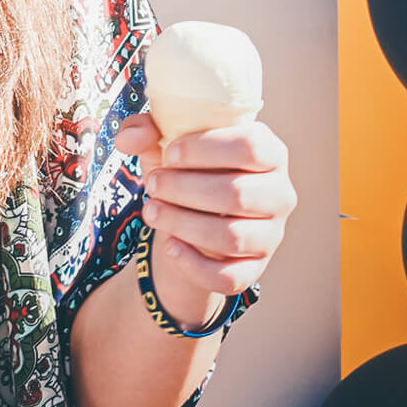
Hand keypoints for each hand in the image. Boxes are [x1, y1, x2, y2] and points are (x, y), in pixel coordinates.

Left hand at [116, 113, 296, 302]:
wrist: (192, 217)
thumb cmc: (187, 169)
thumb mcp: (165, 143)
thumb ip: (144, 130)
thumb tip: (128, 139)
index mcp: (268, 152)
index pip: (251, 146)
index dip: (205, 149)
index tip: (171, 153)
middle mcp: (279, 194)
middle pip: (237, 193)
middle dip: (183, 188)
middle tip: (152, 184)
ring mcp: (270, 235)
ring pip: (232, 237)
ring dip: (182, 224)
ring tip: (152, 211)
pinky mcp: (254, 268)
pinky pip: (230, 276)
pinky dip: (195, 264)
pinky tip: (170, 247)